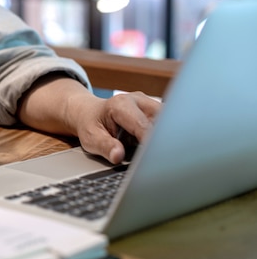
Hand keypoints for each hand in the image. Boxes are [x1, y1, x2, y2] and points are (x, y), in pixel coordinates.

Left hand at [18, 76, 160, 164]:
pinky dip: (165, 134)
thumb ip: (104, 146)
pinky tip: (161, 147)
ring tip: (160, 153)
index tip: (155, 158)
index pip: (143, 125)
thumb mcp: (90, 138)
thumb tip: (118, 156)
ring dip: (165, 136)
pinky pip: (167, 122)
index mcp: (120, 104)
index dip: (151, 143)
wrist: (90, 112)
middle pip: (162, 119)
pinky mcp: (154, 109)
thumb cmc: (90, 125)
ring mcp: (148, 103)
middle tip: (162, 158)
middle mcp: (137, 100)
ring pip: (168, 120)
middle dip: (163, 138)